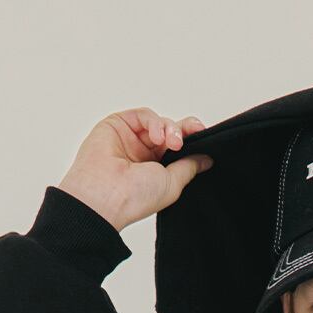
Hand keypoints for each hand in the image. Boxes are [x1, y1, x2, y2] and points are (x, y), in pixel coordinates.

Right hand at [57, 107, 214, 232]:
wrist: (106, 195)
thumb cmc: (134, 196)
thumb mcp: (173, 183)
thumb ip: (189, 167)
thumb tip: (207, 159)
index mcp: (155, 170)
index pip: (177, 148)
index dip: (191, 138)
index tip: (202, 134)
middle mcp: (142, 153)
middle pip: (169, 131)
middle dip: (182, 131)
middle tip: (184, 140)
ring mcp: (129, 139)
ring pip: (157, 122)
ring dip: (168, 128)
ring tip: (170, 142)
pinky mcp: (117, 124)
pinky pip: (142, 115)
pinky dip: (154, 122)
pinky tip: (157, 137)